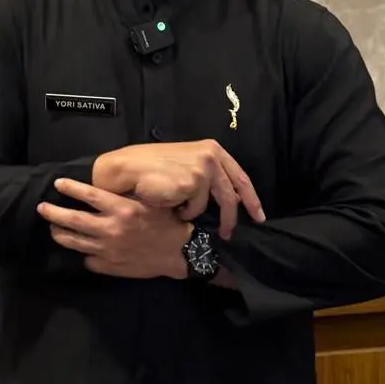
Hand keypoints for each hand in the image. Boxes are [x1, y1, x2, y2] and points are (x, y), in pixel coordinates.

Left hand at [37, 178, 191, 279]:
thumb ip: (123, 196)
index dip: (70, 188)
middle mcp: (111, 229)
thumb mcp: (147, 201)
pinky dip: (82, 253)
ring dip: (60, 233)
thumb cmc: (166, 221)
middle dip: (53, 213)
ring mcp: (108, 250)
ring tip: (53, 228)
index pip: (88, 195)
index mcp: (121, 209)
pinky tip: (80, 248)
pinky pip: (88, 259)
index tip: (58, 183)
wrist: (180, 251)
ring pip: (75, 242)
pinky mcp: (109, 266)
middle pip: (73, 220)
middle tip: (42, 208)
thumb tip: (100, 188)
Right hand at [92, 140, 265, 239]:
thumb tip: (229, 200)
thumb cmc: (151, 168)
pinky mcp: (193, 183)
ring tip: (175, 205)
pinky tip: (167, 201)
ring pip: (210, 205)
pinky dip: (182, 212)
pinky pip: (194, 209)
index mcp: (211, 149)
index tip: (258, 217)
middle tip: (227, 234)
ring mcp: (203, 169)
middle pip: (231, 195)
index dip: (251, 199)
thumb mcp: (186, 166)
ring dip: (193, 212)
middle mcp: (211, 156)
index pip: (241, 177)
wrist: (126, 169)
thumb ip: (208, 177)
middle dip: (231, 218)